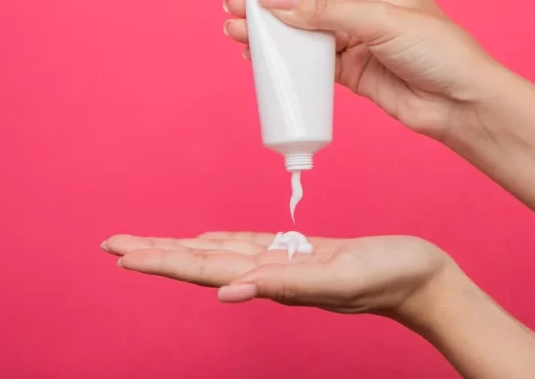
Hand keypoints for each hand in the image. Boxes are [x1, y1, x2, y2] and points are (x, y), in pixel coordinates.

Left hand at [101, 231, 451, 316]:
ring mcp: (282, 264)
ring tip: (144, 244)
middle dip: (155, 254)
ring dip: (178, 248)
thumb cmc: (390, 277)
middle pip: (200, 262)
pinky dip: (218, 241)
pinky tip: (203, 241)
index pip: (204, 271)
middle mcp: (269, 274)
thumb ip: (287, 286)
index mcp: (273, 280)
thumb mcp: (340, 279)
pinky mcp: (299, 253)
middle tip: (111, 246)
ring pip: (218, 253)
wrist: (423, 278)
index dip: (162, 262)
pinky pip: (247, 246)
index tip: (122, 257)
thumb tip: (228, 294)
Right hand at [223, 0, 494, 139]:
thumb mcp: (380, 21)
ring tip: (235, 32)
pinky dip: (285, 60)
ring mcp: (355, 38)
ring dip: (271, 33)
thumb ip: (324, 11)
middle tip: (233, 7)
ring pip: (303, 32)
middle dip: (270, 4)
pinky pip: (309, 61)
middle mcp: (364, 4)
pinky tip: (259, 57)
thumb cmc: (440, 52)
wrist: (461, 106)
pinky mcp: (349, 70)